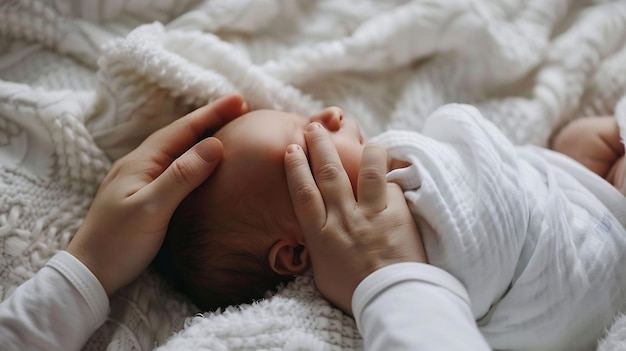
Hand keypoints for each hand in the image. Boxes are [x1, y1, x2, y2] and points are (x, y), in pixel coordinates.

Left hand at [67, 94, 247, 295]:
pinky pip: (173, 166)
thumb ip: (182, 176)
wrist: (88, 273)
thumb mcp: (152, 208)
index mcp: (141, 162)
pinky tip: (201, 163)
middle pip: (179, 134)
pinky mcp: (142, 195)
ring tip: (226, 130)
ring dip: (201, 136)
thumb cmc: (119, 243)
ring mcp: (139, 179)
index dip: (212, 113)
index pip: (183, 129)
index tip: (240, 100)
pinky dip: (192, 157)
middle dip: (210, 120)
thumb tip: (214, 145)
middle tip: (239, 110)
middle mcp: (139, 164)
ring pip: (176, 149)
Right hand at [284, 122, 426, 314]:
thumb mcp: (323, 273)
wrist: (389, 301)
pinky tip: (392, 170)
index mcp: (320, 234)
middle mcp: (343, 218)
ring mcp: (371, 214)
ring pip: (366, 170)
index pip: (303, 192)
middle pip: (328, 173)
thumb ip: (320, 248)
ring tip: (362, 138)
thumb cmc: (354, 294)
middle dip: (320, 146)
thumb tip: (318, 237)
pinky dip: (391, 178)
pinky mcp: (396, 214)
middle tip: (315, 128)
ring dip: (363, 150)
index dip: (295, 167)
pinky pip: (392, 187)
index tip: (291, 148)